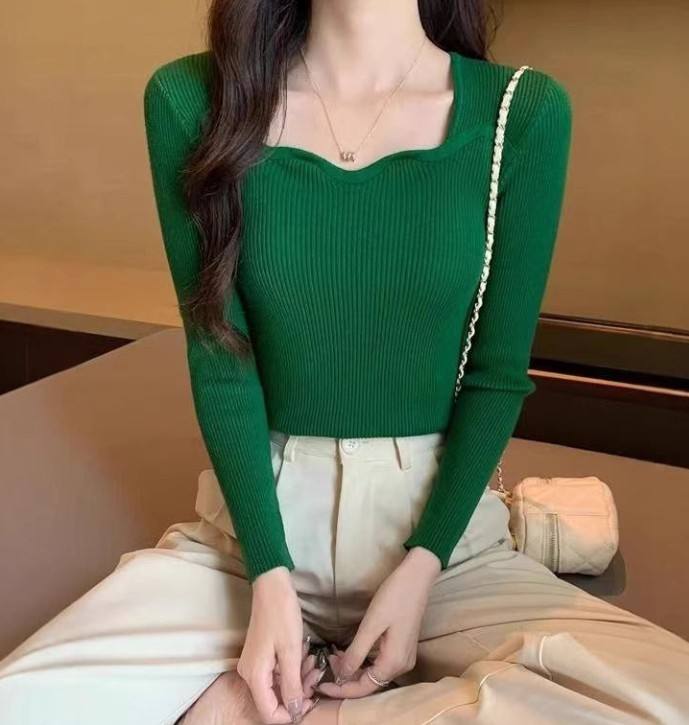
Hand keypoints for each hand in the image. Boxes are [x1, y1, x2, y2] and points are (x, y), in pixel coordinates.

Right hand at [236, 566, 316, 722]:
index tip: (310, 701)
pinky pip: (276, 673)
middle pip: (274, 700)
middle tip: (316, 676)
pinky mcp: (259, 656)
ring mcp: (253, 665)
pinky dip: (292, 669)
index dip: (290, 714)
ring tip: (313, 663)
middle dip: (297, 693)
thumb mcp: (291, 652)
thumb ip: (292, 685)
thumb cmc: (282, 615)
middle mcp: (249, 674)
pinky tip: (305, 657)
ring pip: (277, 686)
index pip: (269, 713)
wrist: (272, 587)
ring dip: (298, 679)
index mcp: (254, 676)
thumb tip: (295, 712)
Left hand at [316, 547, 440, 698]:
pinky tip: (351, 651)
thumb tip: (341, 676)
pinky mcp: (402, 647)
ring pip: (374, 673)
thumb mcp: (371, 625)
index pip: (364, 688)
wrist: (416, 578)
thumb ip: (356, 653)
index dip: (341, 690)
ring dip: (354, 668)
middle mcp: (401, 666)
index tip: (320, 685)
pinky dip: (364, 660)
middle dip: (346, 677)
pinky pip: (380, 663)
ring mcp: (404, 657)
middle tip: (327, 661)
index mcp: (393, 663)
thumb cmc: (393, 598)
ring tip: (335, 655)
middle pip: (370, 683)